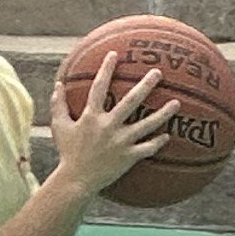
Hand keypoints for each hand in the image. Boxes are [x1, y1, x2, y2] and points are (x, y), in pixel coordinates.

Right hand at [48, 55, 176, 204]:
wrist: (76, 181)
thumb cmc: (67, 152)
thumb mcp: (59, 127)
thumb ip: (58, 104)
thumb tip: (57, 84)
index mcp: (91, 117)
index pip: (99, 87)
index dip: (106, 69)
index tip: (115, 54)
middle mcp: (108, 126)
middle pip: (131, 101)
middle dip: (145, 85)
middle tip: (158, 73)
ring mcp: (121, 142)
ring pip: (147, 125)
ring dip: (163, 113)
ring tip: (177, 102)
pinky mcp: (129, 157)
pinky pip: (147, 148)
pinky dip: (158, 142)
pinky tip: (168, 136)